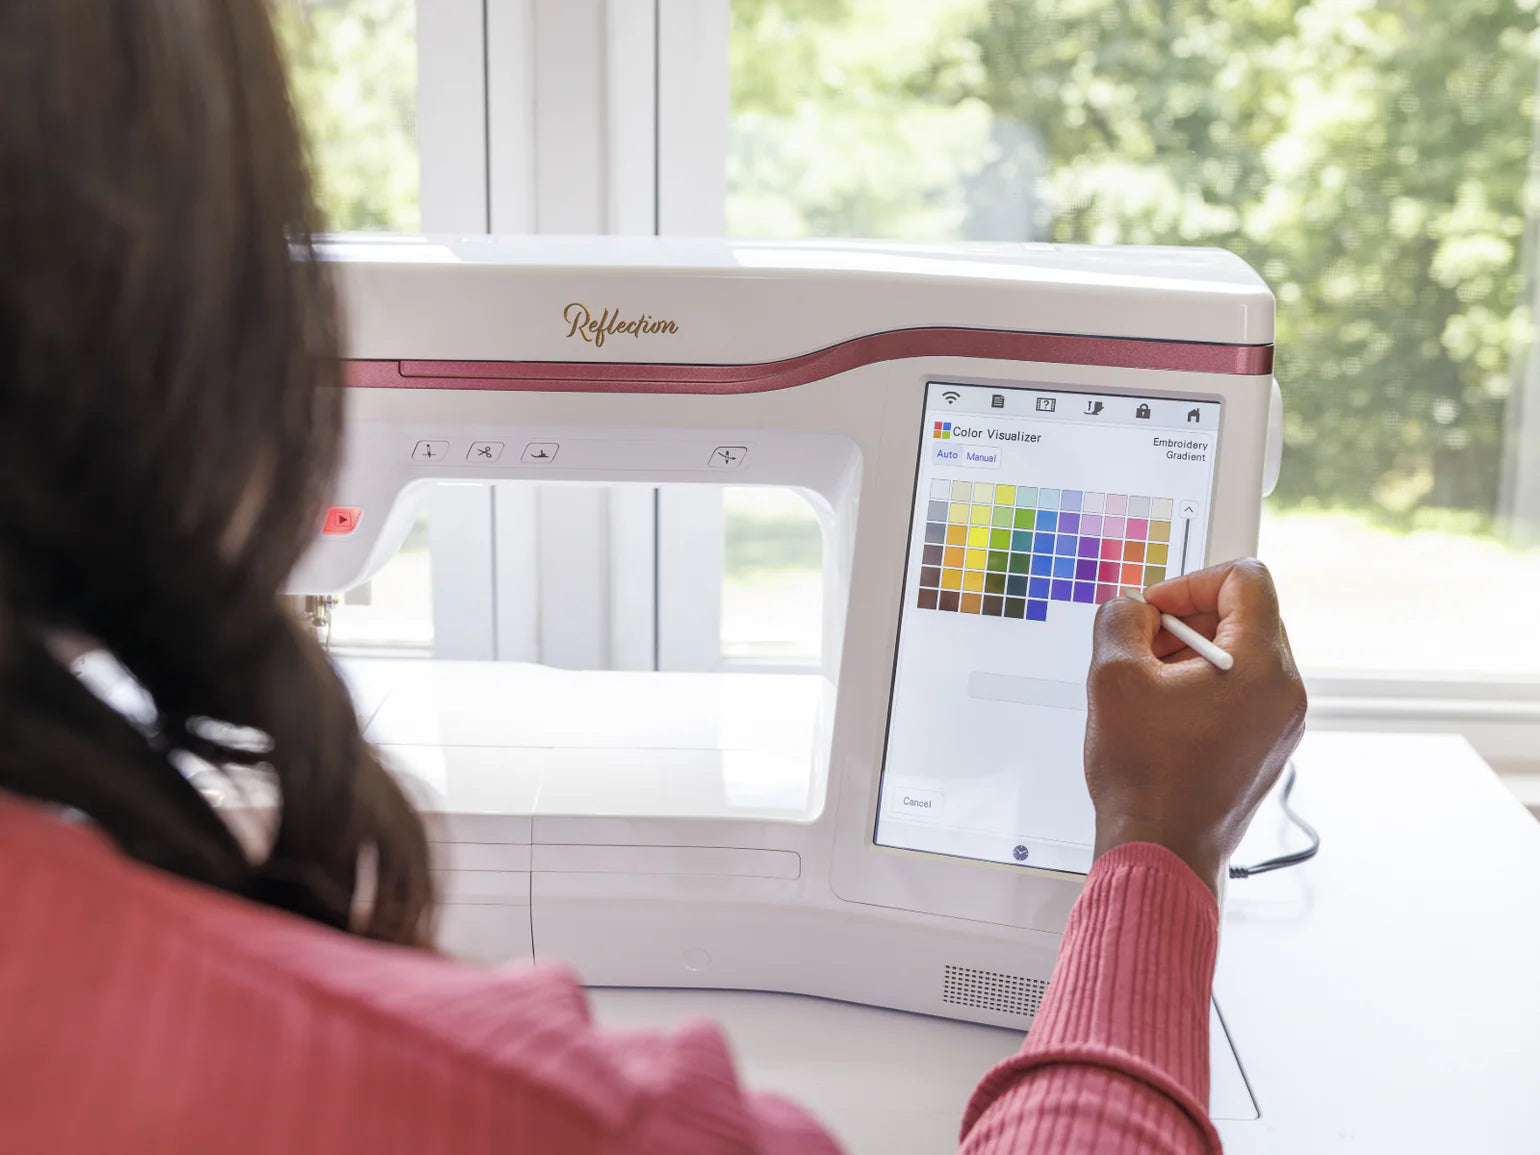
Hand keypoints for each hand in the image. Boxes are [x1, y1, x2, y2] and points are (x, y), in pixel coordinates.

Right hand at [1084, 559, 1306, 894]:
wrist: (1162, 851)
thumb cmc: (1145, 777)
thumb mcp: (1113, 677)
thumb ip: (1120, 620)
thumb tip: (1131, 606)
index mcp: (1261, 666)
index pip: (1246, 579)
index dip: (1192, 581)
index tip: (1156, 610)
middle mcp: (1285, 691)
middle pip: (1246, 615)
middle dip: (1188, 620)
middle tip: (1143, 647)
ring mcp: (1282, 723)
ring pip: (1243, 655)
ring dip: (1192, 655)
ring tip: (1149, 687)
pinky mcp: (1268, 747)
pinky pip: (1244, 692)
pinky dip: (1205, 688)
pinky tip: (1163, 717)